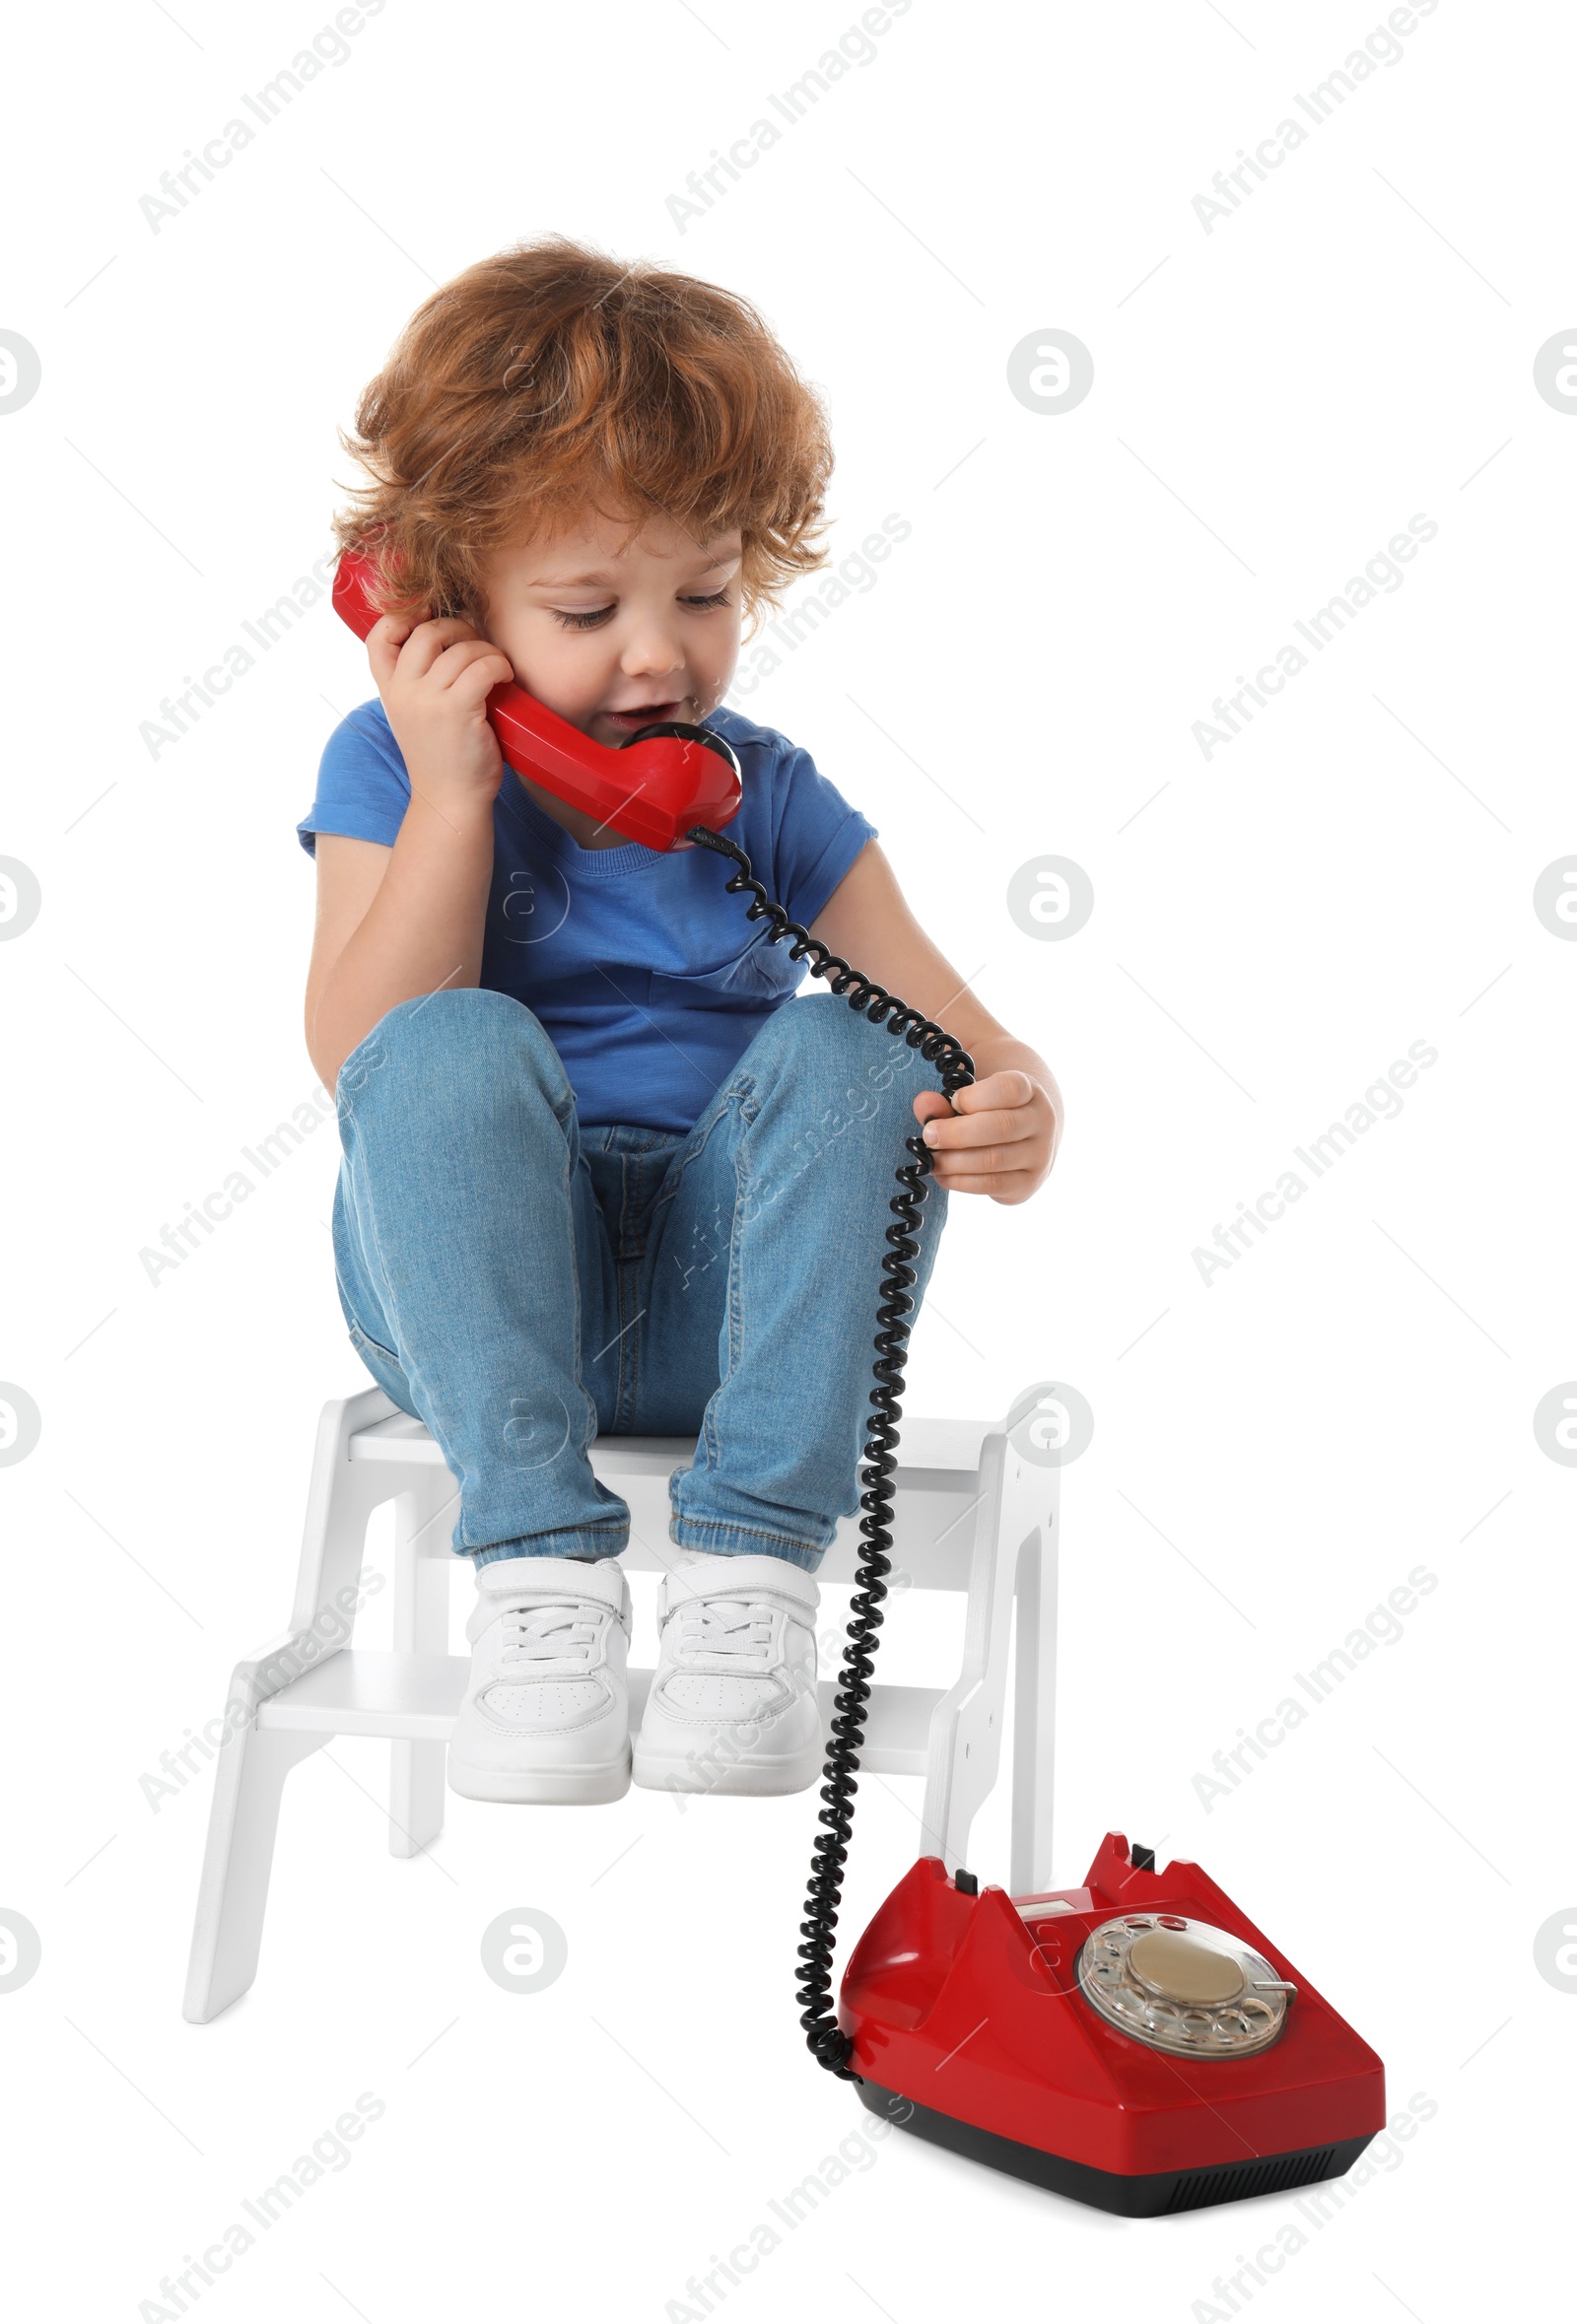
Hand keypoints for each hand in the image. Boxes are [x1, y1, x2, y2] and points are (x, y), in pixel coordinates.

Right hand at [367, 613, 514, 824]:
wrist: (451, 800)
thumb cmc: (443, 756)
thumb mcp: (416, 714)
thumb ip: (419, 680)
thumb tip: (451, 636)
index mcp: (389, 689)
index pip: (379, 636)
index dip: (404, 617)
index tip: (431, 618)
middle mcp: (402, 691)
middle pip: (426, 631)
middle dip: (459, 629)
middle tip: (478, 647)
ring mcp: (427, 700)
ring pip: (460, 648)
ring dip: (486, 651)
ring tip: (497, 668)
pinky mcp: (456, 710)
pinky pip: (482, 666)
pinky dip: (499, 665)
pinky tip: (504, 678)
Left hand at [912, 1066, 1060, 1204]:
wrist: (1026, 1141)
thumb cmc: (990, 1113)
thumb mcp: (973, 1098)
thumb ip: (944, 1099)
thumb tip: (924, 1104)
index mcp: (1030, 1090)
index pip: (1009, 1088)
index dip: (974, 1096)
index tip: (953, 1101)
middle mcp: (1042, 1121)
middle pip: (1001, 1126)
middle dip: (956, 1133)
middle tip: (929, 1135)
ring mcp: (1039, 1155)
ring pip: (994, 1159)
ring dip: (954, 1161)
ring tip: (931, 1159)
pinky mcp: (1027, 1183)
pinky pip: (991, 1184)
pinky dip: (960, 1181)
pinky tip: (942, 1175)